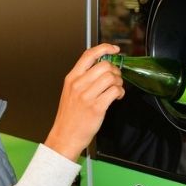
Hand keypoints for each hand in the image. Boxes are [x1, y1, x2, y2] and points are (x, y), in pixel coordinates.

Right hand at [44, 43, 123, 159]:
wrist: (65, 136)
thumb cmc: (69, 116)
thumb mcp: (70, 92)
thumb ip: (83, 78)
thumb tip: (102, 68)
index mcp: (72, 78)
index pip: (89, 55)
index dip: (104, 48)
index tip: (114, 49)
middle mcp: (78, 84)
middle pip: (104, 65)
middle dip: (115, 70)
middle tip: (116, 78)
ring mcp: (87, 96)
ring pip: (111, 77)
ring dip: (119, 82)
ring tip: (117, 89)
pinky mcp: (96, 107)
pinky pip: (114, 91)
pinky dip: (120, 92)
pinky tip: (117, 97)